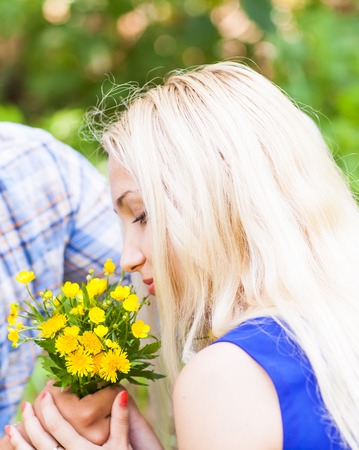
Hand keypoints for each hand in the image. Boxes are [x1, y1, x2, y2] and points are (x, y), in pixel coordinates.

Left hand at [5, 390, 162, 449]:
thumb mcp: (121, 443)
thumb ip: (120, 419)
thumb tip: (121, 392)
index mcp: (80, 449)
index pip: (57, 424)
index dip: (49, 408)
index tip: (45, 393)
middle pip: (40, 439)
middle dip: (31, 420)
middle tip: (26, 404)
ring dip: (20, 441)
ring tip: (10, 426)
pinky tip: (19, 448)